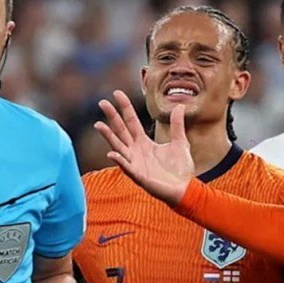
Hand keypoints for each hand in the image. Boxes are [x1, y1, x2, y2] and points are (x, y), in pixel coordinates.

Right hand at [94, 90, 193, 206]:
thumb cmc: (180, 169)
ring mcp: (135, 163)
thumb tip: (180, 106)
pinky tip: (112, 153)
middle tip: (102, 102)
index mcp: (144, 142)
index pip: (131, 121)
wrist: (185, 189)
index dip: (125, 107)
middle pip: (121, 130)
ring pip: (118, 147)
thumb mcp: (180, 142)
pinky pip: (127, 167)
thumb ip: (177, 125)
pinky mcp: (139, 176)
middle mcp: (136, 151)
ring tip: (98, 124)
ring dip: (108, 136)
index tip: (117, 93)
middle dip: (112, 117)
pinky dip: (119, 160)